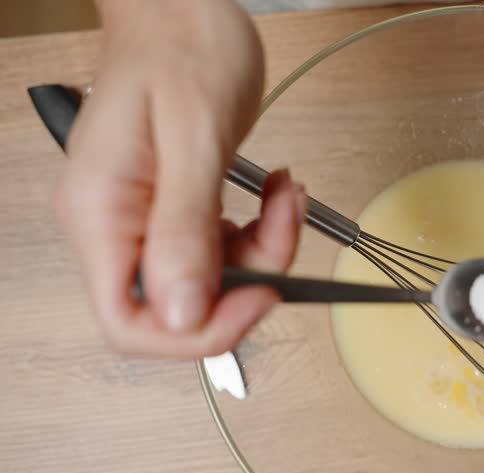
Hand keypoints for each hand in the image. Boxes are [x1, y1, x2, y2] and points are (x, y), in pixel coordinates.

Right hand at [54, 0, 303, 357]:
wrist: (184, 10)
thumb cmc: (183, 48)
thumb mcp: (194, 137)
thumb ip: (185, 227)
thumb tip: (181, 311)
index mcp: (101, 212)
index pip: (130, 321)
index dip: (198, 331)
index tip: (259, 296)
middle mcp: (113, 224)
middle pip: (179, 305)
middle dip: (247, 280)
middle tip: (284, 226)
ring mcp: (142, 218)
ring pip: (209, 280)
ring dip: (263, 250)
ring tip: (284, 198)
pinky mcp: (172, 209)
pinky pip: (220, 249)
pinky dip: (258, 231)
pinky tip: (273, 196)